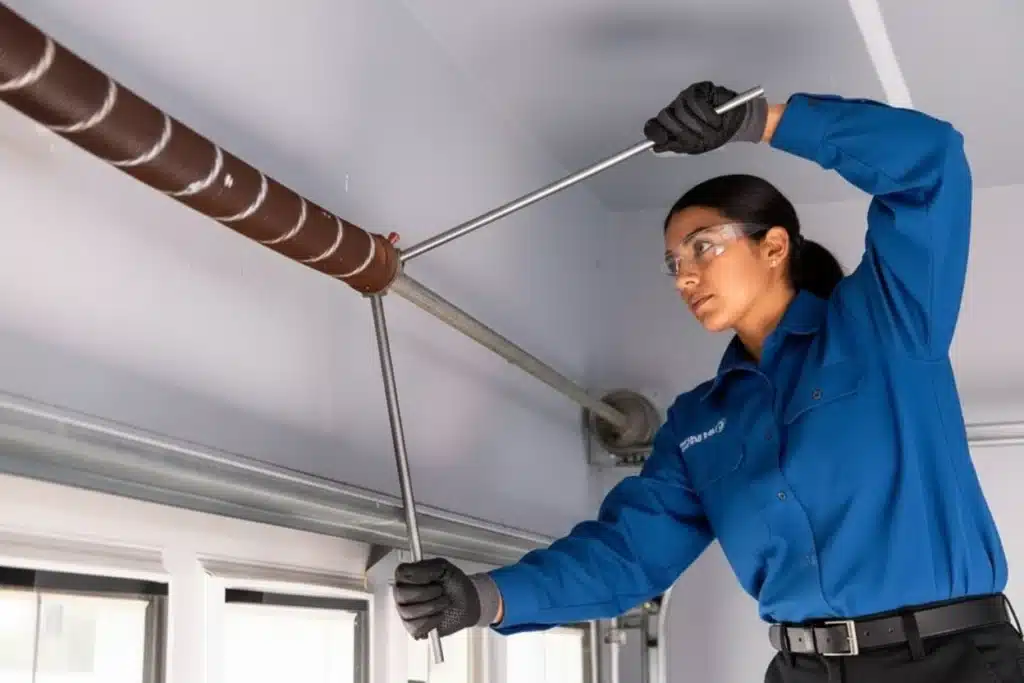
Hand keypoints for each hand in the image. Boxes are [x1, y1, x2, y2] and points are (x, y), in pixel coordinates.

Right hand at [393, 558, 489, 638]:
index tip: (431, 579)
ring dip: (431, 607)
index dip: (416, 576)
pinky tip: (438, 616)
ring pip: (407, 612)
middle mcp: (403, 592)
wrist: (467, 603)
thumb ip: (430, 567)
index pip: (401, 572)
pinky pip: (414, 628)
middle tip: (439, 592)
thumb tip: (419, 569)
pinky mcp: (412, 627)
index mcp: (409, 575)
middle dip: (425, 593)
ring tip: (442, 603)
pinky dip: (431, 622)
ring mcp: (405, 610)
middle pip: (401, 593)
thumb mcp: (445, 568)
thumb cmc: (454, 584)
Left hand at [643, 80, 767, 154]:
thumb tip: (656, 148)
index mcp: (670, 125)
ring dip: (699, 125)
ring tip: (712, 130)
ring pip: (681, 110)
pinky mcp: (698, 89)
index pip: (653, 126)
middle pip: (665, 117)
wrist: (736, 123)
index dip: (654, 133)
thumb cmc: (715, 134)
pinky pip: (696, 102)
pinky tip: (715, 120)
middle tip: (698, 138)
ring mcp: (685, 97)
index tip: (660, 140)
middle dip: (681, 131)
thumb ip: (676, 146)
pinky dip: (707, 115)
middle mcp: (675, 109)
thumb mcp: (695, 146)